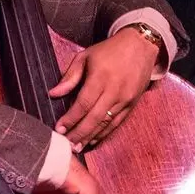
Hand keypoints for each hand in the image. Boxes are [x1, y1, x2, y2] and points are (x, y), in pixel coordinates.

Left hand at [50, 25, 162, 150]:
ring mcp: (125, 99)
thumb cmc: (109, 50)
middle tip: (67, 145)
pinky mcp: (132, 104)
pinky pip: (117, 123)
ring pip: (106, 123)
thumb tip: (53, 94)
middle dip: (79, 133)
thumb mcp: (85, 56)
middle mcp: (114, 90)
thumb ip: (70, 76)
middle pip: (94, 118)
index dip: (70, 119)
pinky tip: (94, 140)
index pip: (83, 104)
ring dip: (91, 137)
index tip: (59, 129)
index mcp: (100, 77)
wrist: (141, 46)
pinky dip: (105, 133)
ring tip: (78, 148)